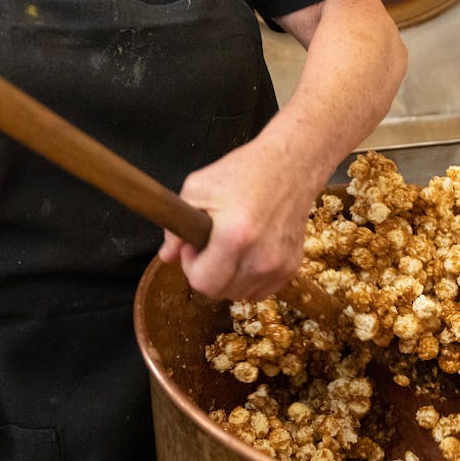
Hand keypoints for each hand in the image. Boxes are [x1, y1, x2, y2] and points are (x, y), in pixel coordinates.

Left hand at [158, 135, 323, 301]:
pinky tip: (248, 253)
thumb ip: (175, 226)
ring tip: (231, 247)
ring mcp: (280, 265)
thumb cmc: (244, 171)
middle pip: (219, 293)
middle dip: (207, 272)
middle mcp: (261, 258)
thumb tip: (166, 257)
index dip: (190, 266)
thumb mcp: (198, 187)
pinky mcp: (293, 267)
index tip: (194, 244)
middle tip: (210, 245)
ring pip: (239, 295)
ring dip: (228, 277)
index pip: (202, 282)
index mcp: (235, 236)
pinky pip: (261, 291)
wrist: (292, 165)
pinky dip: (249, 279)